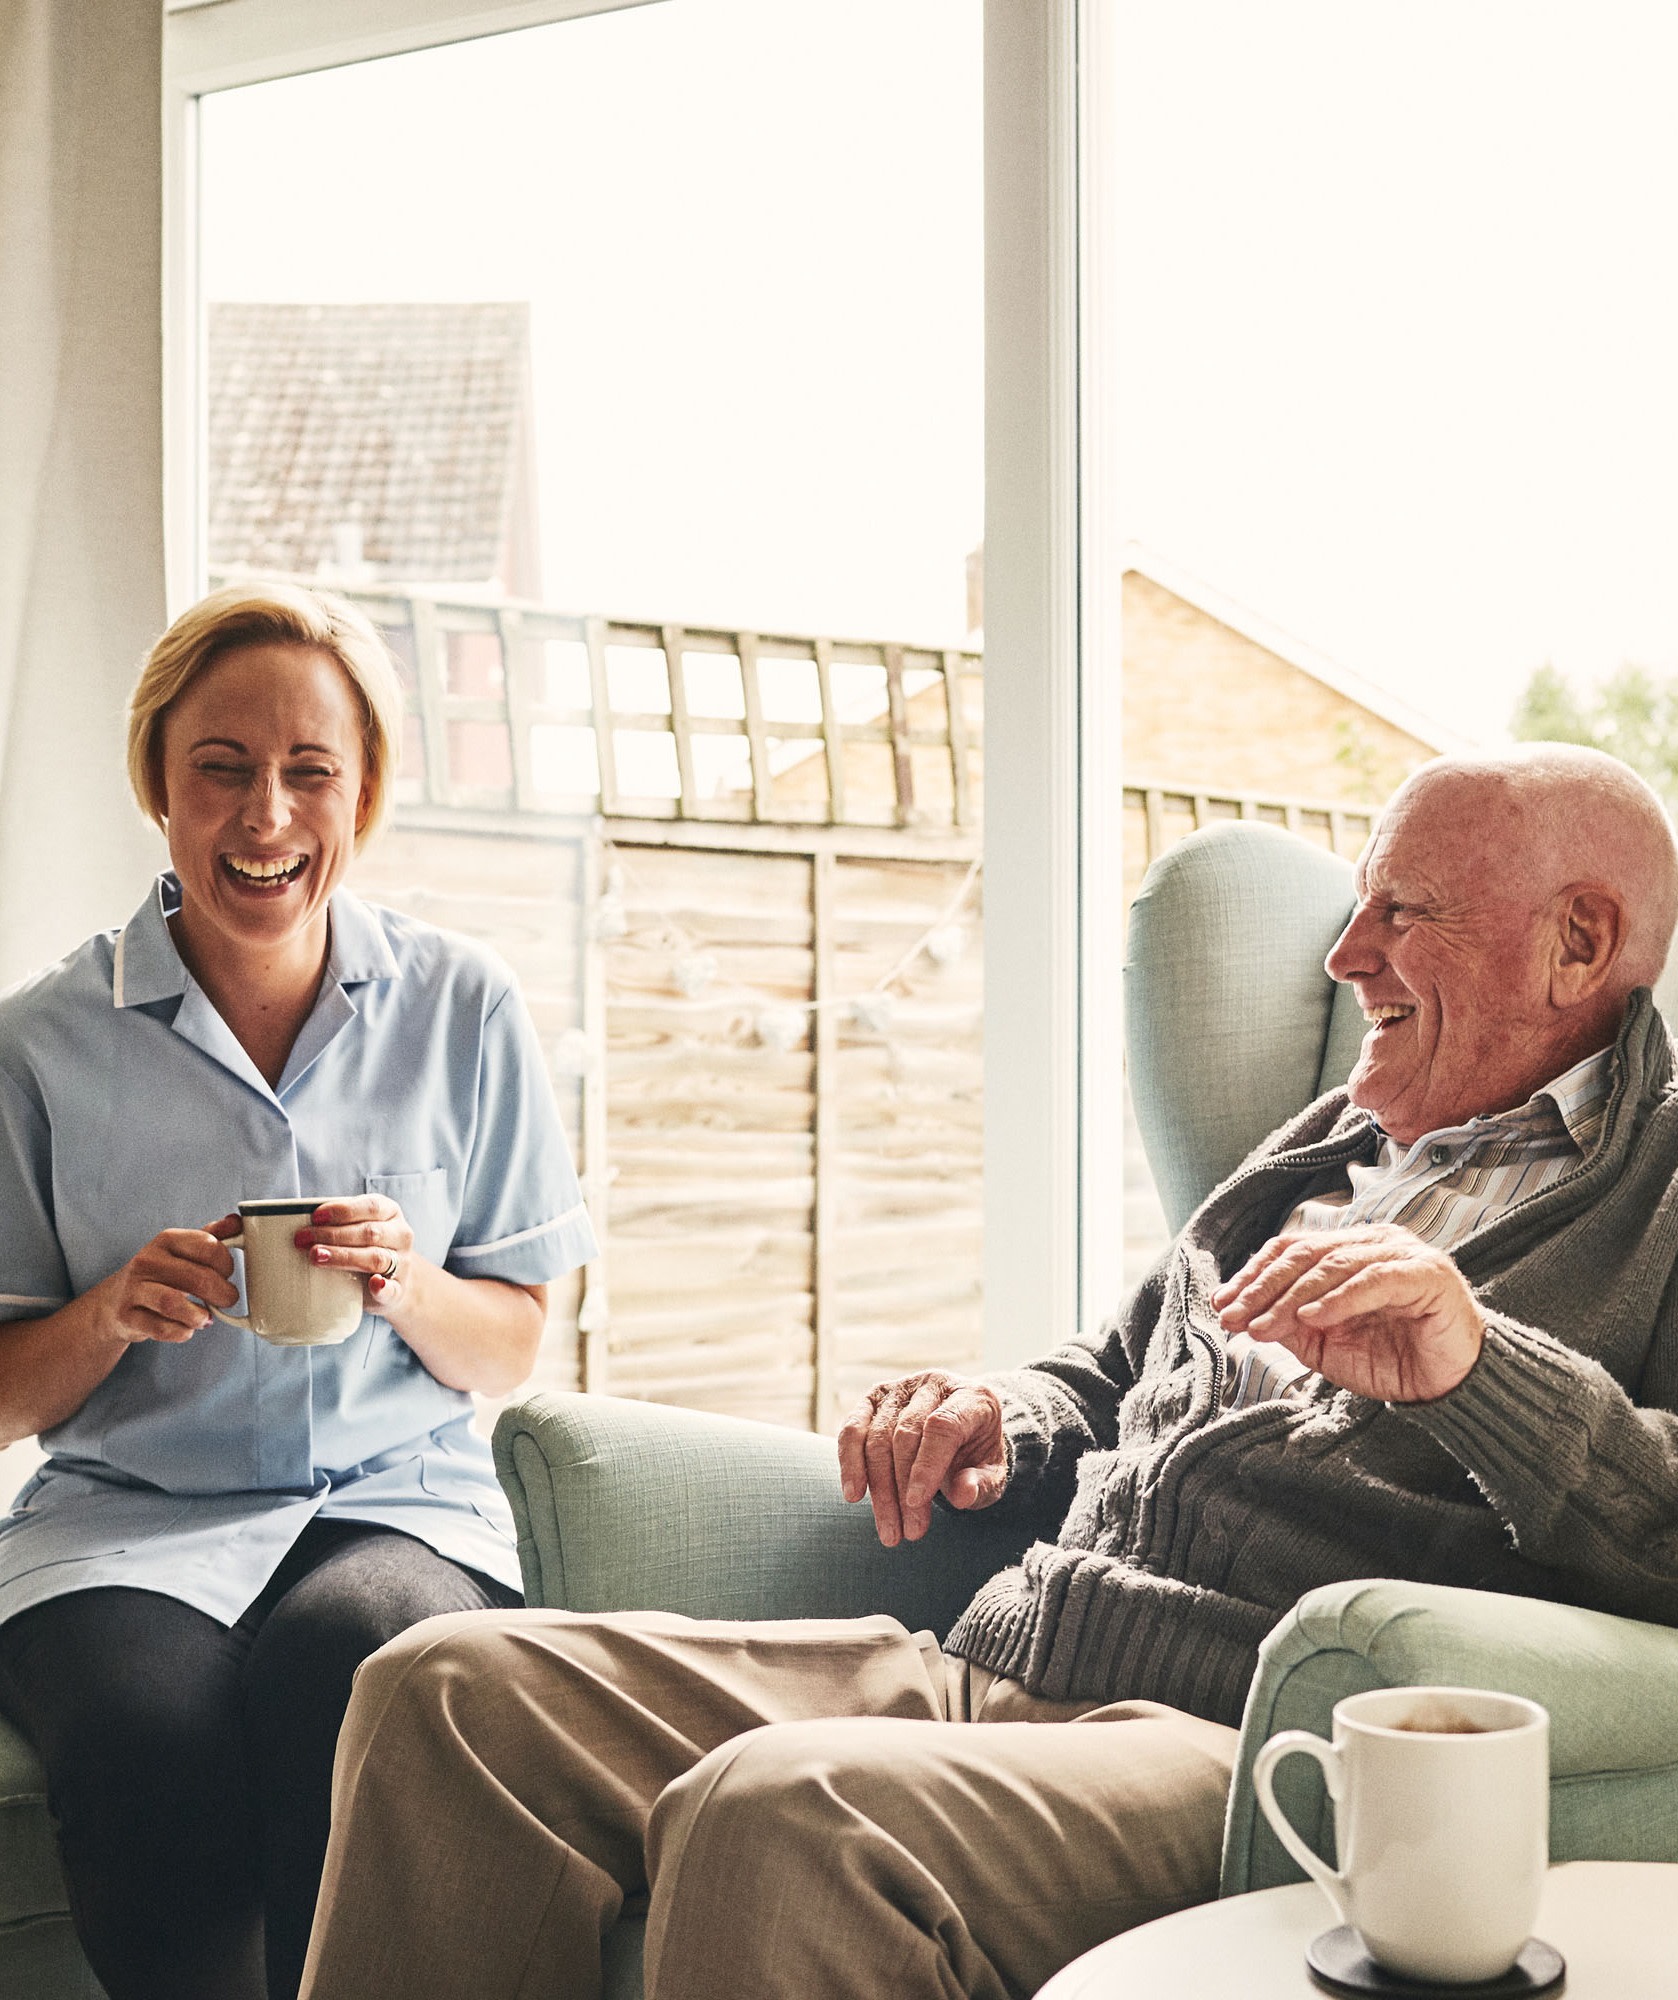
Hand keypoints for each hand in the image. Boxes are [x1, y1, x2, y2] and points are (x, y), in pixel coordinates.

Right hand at [96, 1217, 239, 1345]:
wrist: (114, 1301)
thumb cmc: (159, 1274)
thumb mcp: (183, 1250)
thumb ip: (211, 1236)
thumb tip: (235, 1222)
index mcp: (167, 1239)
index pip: (208, 1246)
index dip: (227, 1264)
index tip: (227, 1274)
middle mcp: (147, 1261)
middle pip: (198, 1278)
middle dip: (222, 1294)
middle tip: (226, 1300)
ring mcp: (134, 1289)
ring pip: (174, 1304)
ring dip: (199, 1315)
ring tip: (206, 1317)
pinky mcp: (127, 1316)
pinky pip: (162, 1329)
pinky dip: (182, 1332)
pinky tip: (186, 1328)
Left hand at [294, 1196, 415, 1315]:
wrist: (392, 1282)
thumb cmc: (365, 1247)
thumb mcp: (358, 1227)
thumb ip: (337, 1223)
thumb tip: (301, 1225)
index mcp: (390, 1212)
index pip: (370, 1206)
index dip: (343, 1210)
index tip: (315, 1217)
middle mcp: (400, 1235)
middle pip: (370, 1232)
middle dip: (333, 1235)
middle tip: (303, 1240)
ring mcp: (403, 1263)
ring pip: (376, 1258)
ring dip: (344, 1257)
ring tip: (316, 1257)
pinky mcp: (398, 1290)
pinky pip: (392, 1290)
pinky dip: (382, 1288)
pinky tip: (373, 1284)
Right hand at [836, 1370, 1006, 1546]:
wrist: (963, 1434)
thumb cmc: (977, 1457)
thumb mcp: (992, 1474)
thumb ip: (981, 1483)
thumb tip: (962, 1494)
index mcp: (971, 1397)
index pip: (942, 1425)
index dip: (927, 1465)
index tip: (916, 1503)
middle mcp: (934, 1384)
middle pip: (905, 1434)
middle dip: (901, 1488)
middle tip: (908, 1533)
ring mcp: (901, 1388)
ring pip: (876, 1437)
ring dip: (878, 1488)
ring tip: (889, 1530)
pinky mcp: (874, 1398)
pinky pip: (852, 1429)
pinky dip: (849, 1462)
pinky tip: (854, 1495)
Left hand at [1211, 1224, 1484, 1402]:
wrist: (1448, 1384)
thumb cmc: (1391, 1359)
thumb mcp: (1325, 1343)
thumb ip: (1289, 1322)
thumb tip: (1244, 1311)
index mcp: (1349, 1250)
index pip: (1291, 1249)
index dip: (1254, 1274)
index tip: (1223, 1303)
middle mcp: (1373, 1242)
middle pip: (1305, 1253)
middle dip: (1263, 1287)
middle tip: (1235, 1316)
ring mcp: (1402, 1254)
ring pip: (1334, 1264)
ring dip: (1292, 1297)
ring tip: (1264, 1325)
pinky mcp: (1427, 1274)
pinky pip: (1374, 1279)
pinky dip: (1339, 1298)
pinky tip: (1314, 1317)